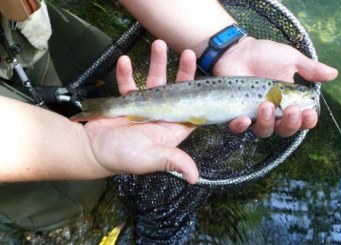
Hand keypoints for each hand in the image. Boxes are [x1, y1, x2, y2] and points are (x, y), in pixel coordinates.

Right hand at [84, 40, 198, 183]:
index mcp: (170, 129)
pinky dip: (126, 72)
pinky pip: (128, 84)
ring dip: (157, 64)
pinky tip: (124, 61)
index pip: (191, 108)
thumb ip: (173, 161)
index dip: (199, 93)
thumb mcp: (150, 159)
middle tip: (188, 52)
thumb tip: (194, 178)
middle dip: (182, 71)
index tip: (204, 75)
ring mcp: (143, 107)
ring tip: (159, 45)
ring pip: (154, 82)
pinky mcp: (126, 102)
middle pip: (176, 89)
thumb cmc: (122, 157)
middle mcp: (160, 116)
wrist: (91, 150)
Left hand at [213, 37, 337, 136]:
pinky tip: (245, 119)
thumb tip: (333, 74)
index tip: (309, 112)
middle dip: (290, 123)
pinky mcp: (234, 114)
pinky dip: (241, 127)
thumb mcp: (290, 60)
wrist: (237, 51)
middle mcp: (272, 113)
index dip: (307, 121)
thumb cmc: (264, 55)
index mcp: (287, 102)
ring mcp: (253, 115)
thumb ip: (310, 69)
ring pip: (263, 131)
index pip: (301, 120)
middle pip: (284, 130)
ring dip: (268, 122)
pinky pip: (237, 128)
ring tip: (266, 105)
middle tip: (290, 109)